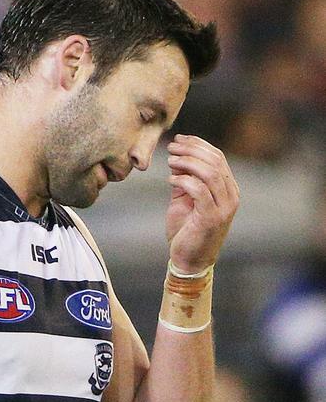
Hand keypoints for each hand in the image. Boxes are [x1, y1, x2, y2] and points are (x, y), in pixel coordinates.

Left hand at [166, 135, 239, 273]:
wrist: (189, 262)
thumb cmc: (186, 232)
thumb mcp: (184, 201)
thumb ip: (184, 180)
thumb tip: (177, 157)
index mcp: (228, 190)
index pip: (217, 158)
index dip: (198, 145)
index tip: (179, 139)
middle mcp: (231, 197)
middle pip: (215, 161)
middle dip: (192, 150)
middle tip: (172, 146)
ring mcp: (224, 208)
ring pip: (210, 173)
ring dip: (187, 162)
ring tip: (170, 160)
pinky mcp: (211, 218)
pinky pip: (200, 190)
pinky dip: (184, 181)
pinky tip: (170, 180)